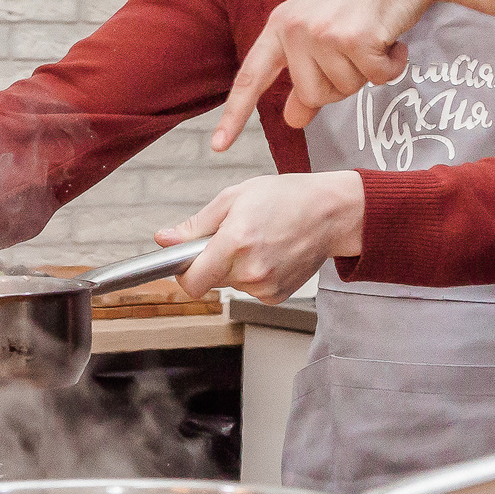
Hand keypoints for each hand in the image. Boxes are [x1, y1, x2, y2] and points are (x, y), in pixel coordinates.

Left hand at [154, 172, 362, 302]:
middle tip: (235, 235)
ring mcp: (265, 286)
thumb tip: (164, 239)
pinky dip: (254, 275)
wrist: (330, 213)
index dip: (183, 272)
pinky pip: (250, 289)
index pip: (191, 282)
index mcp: (234, 243)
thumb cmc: (287, 198)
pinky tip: (271, 253)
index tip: (187, 260)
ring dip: (235, 267)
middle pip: (210, 281)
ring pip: (231, 284)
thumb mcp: (234, 197)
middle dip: (213, 261)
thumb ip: (196, 224)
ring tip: (259, 240)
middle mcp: (249, 270)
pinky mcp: (276, 296)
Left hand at [212, 0, 442, 149]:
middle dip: (342, 83)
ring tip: (374, 34)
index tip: (218, 146)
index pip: (252, 76)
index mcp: (281, 25)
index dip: (235, 114)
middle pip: (313, 95)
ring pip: (347, 89)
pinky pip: (377, 79)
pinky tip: (392, 37)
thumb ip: (306, 75)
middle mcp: (296, 29)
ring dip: (369, 70)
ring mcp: (324, 34)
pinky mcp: (357, 39)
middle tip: (357, 48)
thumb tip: (292, 119)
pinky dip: (392, 65)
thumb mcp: (323, 30)